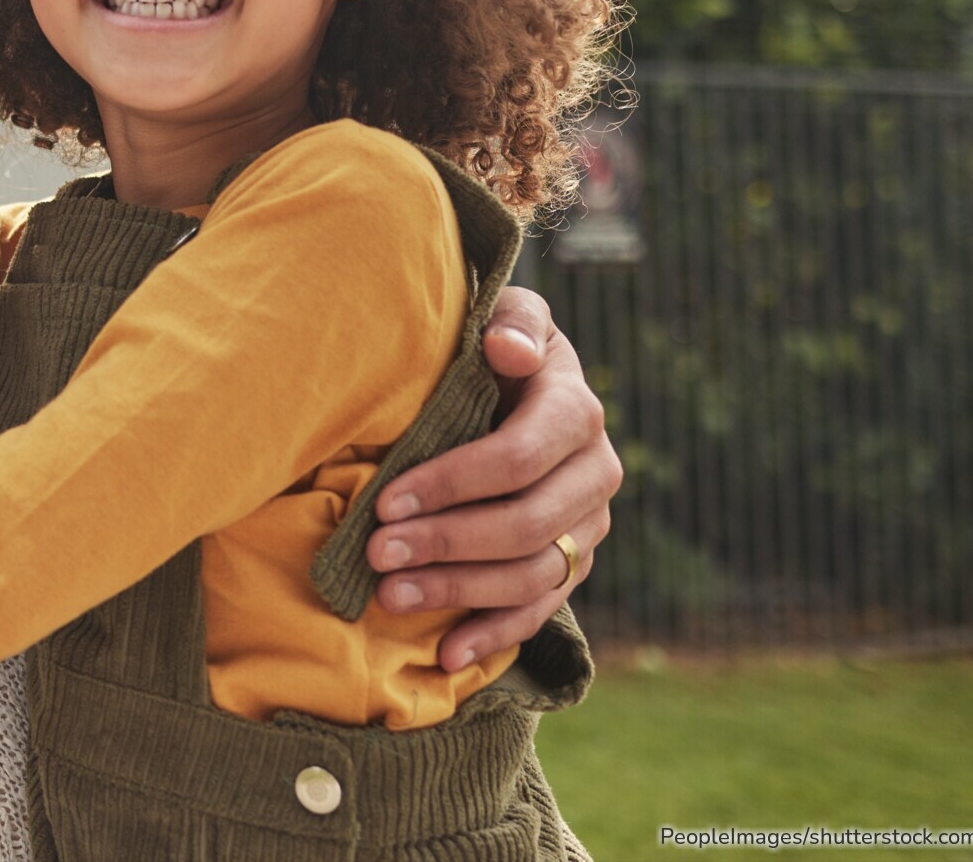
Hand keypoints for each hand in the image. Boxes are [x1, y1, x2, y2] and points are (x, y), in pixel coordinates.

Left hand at [368, 286, 620, 670]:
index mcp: (576, 412)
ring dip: (459, 591)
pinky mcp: (571, 563)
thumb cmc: (492, 349)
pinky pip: (541, 610)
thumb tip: (505, 349)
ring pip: (532, 574)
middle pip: (524, 525)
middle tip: (377, 555)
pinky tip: (445, 653)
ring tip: (390, 596)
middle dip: (445, 543)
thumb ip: (512, 324)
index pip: (518, 458)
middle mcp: (595, 473)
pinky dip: (494, 635)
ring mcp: (587, 526)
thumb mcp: (505, 318)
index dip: (453, 483)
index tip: (387, 501)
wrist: (517, 386)